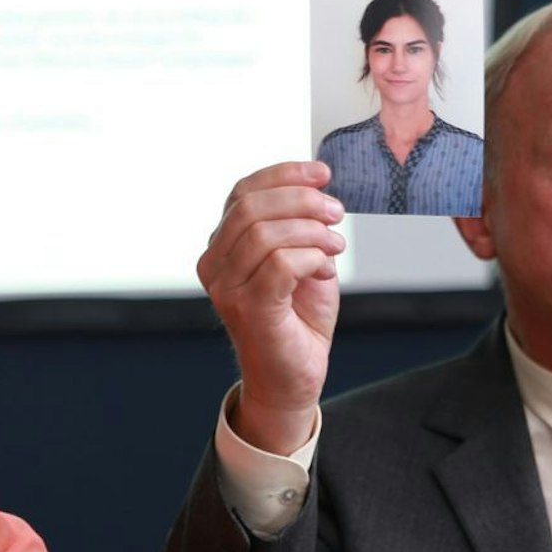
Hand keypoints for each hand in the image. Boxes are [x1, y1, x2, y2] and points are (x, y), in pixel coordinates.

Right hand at [197, 160, 344, 454]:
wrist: (293, 377)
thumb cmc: (296, 321)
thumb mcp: (300, 259)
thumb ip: (298, 225)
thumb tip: (317, 186)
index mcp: (222, 246)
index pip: (243, 192)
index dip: (285, 175)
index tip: (323, 173)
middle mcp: (215, 265)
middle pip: (251, 207)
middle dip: (303, 201)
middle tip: (336, 212)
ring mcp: (227, 289)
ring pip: (266, 233)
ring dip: (313, 231)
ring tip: (336, 245)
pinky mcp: (249, 309)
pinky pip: (281, 264)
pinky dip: (312, 257)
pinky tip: (325, 267)